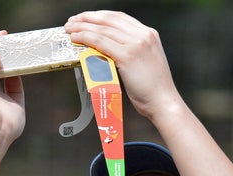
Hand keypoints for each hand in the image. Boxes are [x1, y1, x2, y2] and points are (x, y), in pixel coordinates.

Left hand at [65, 11, 181, 119]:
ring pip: (103, 29)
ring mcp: (136, 44)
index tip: (86, 18)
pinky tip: (76, 38)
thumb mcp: (144, 62)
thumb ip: (129, 52)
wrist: (163, 102)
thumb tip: (106, 51)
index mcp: (149, 34)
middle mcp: (143, 35)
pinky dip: (86, 38)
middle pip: (109, 19)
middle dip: (88, 18)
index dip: (100, 16)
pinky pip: (101, 42)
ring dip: (83, 27)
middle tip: (72, 21)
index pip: (119, 18)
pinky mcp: (128, 56)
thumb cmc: (152, 89)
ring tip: (69, 29)